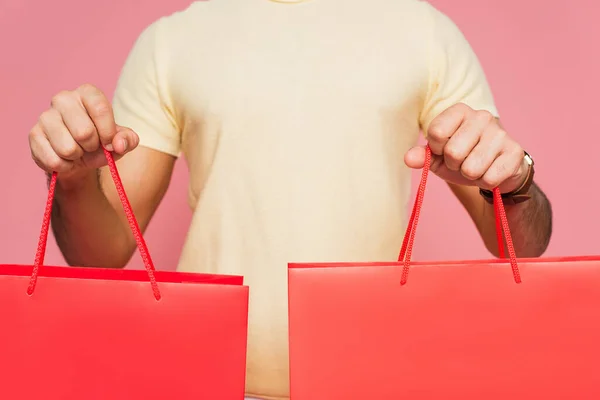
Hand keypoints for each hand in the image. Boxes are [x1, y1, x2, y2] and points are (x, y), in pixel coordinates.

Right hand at [29, 84, 138, 181]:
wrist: (78, 157)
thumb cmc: (101, 143)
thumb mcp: (121, 141)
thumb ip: (128, 140)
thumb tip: (118, 144)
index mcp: (87, 93)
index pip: (100, 108)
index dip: (108, 132)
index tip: (110, 143)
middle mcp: (63, 99)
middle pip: (84, 132)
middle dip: (92, 146)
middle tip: (91, 146)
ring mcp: (45, 116)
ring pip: (68, 148)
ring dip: (77, 157)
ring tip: (78, 151)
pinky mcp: (34, 135)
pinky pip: (54, 160)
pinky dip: (64, 166)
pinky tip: (65, 158)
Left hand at [405, 103, 527, 193]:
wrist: (495, 169)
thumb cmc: (462, 158)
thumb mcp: (437, 157)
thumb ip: (421, 156)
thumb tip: (408, 159)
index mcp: (459, 111)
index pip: (436, 132)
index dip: (436, 149)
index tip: (444, 150)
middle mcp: (482, 116)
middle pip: (453, 152)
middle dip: (454, 165)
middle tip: (462, 161)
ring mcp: (501, 133)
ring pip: (471, 168)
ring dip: (470, 175)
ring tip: (476, 166)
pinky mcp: (515, 152)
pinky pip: (489, 178)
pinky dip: (486, 182)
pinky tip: (491, 171)